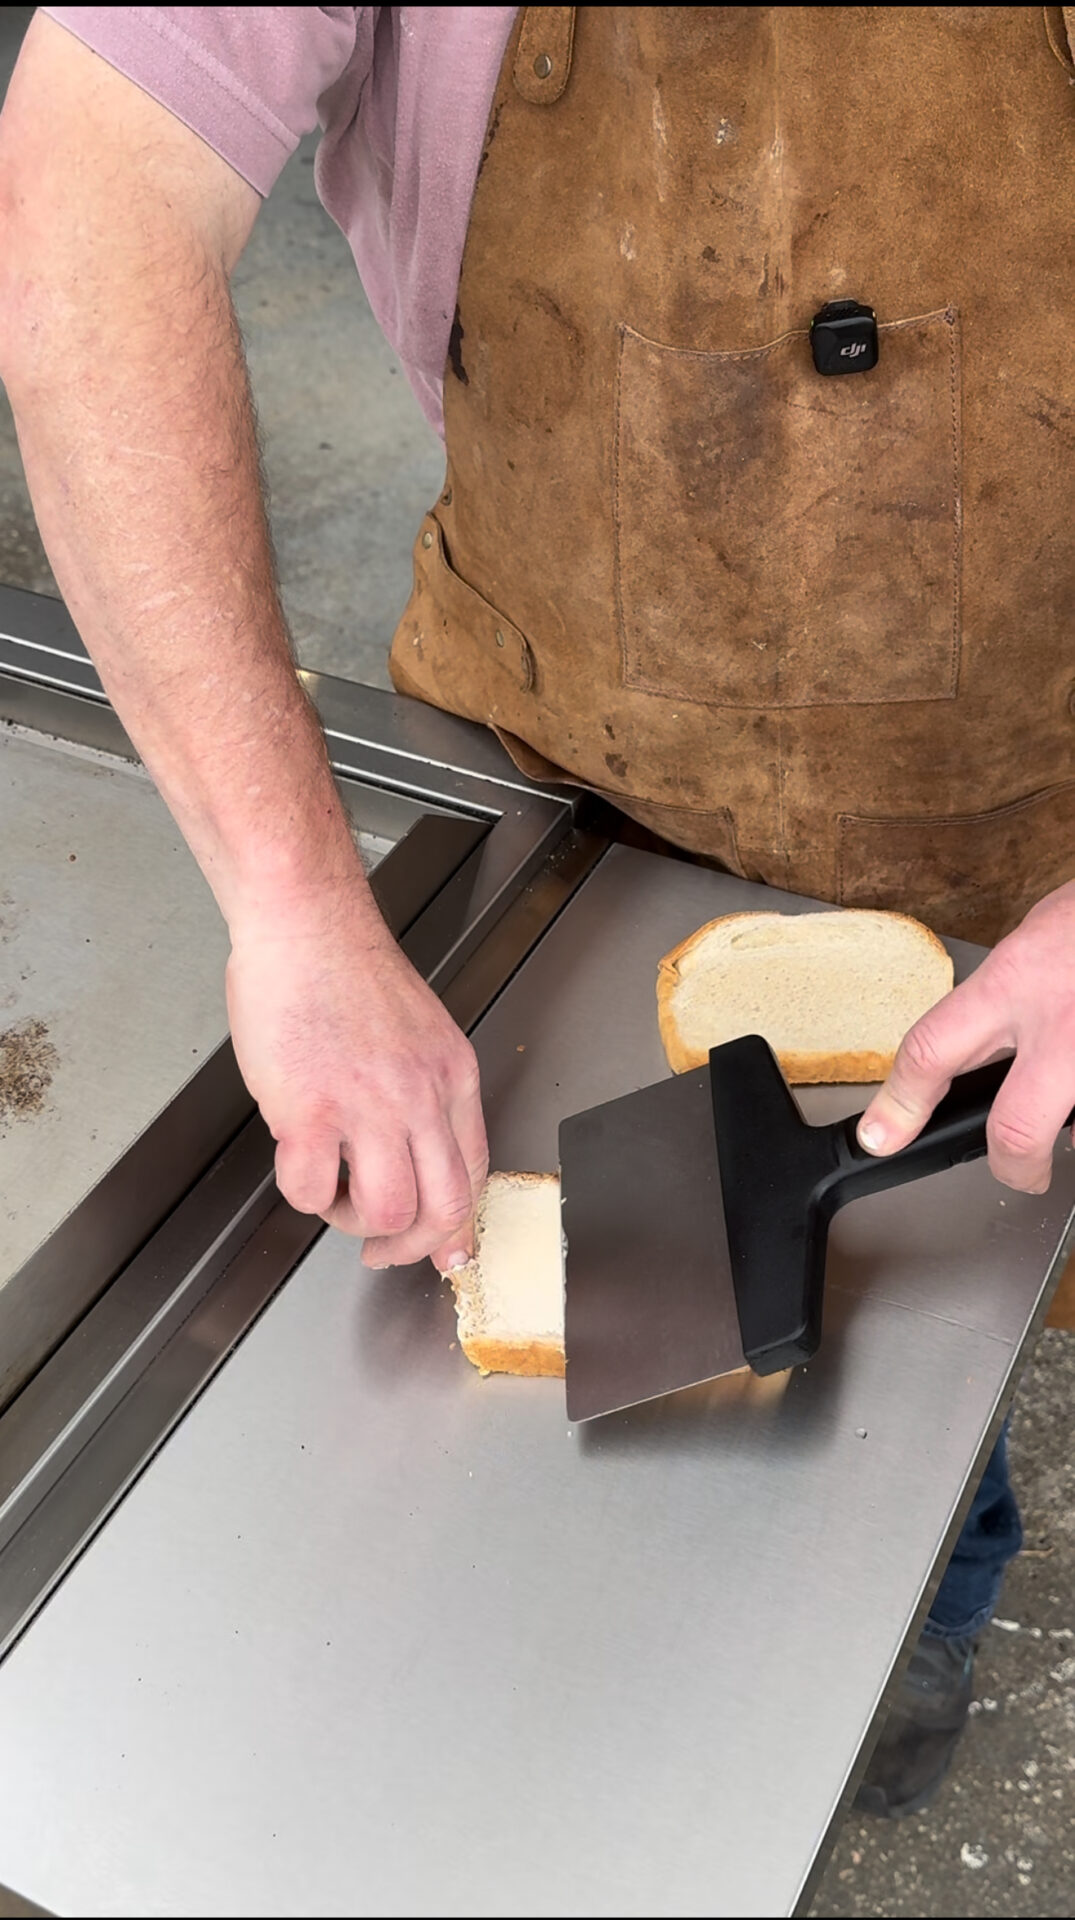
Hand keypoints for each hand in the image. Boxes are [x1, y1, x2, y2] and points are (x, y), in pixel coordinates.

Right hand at [225, 878, 487, 1267]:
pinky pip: (310, 1191)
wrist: (304, 923)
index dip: (457, 1225)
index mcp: (452, 1076)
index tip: (443, 1249)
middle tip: (381, 1251)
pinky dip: (302, 1194)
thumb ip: (423, 1091)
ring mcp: (368, 1106)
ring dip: (354, 1222)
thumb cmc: (344, 969)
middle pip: (443, 1206)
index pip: (475, 1172)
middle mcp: (420, 1095)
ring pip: (387, 1211)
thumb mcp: (417, 1032)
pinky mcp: (311, 1111)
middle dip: (412, 1246)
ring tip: (332, 1195)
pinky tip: (296, 1161)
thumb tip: (416, 1150)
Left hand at [858, 881, 1074, 1192]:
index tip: (884, 1134)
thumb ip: (1011, 986)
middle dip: (1013, 1165)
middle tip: (1018, 1171)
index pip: (932, 1049)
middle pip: (1017, 1127)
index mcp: (1016, 979)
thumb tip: (982, 1034)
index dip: (900, 1103)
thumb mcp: (1042, 933)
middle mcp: (1059, 1018)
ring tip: (1072, 1106)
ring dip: (1073, 1126)